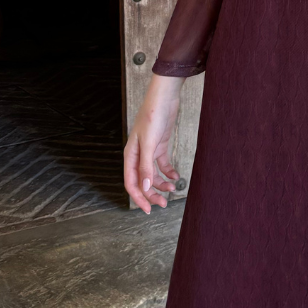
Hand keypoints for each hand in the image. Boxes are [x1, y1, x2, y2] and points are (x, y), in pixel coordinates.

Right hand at [124, 73, 183, 213]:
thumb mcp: (150, 142)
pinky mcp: (160, 146)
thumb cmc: (152, 115)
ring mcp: (149, 151)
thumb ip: (146, 166)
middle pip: (143, 181)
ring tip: (173, 189)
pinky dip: (169, 172)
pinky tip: (176, 176)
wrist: (164, 97)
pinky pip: (162, 165)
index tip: (148, 210)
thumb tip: (145, 187)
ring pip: (153, 174)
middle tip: (164, 204)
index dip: (139, 198)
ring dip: (162, 184)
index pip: (131, 183)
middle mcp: (138, 155)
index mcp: (130, 155)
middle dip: (152, 194)